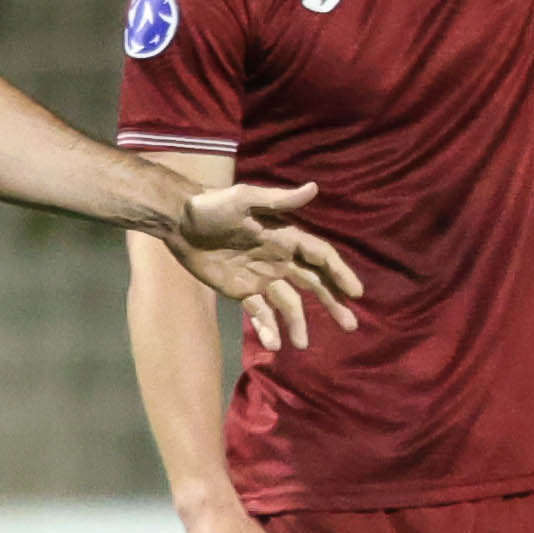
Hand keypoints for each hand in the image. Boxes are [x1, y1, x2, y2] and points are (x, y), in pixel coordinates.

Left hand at [169, 180, 363, 352]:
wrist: (178, 223)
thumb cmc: (212, 206)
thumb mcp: (244, 198)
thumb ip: (279, 200)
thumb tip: (314, 187)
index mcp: (285, 237)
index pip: (320, 257)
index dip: (339, 273)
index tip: (355, 293)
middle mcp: (279, 259)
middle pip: (313, 283)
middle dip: (332, 302)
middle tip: (350, 324)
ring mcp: (261, 277)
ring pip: (289, 304)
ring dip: (298, 323)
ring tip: (303, 344)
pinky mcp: (242, 291)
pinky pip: (260, 312)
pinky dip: (268, 328)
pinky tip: (273, 345)